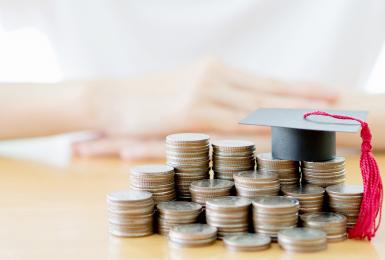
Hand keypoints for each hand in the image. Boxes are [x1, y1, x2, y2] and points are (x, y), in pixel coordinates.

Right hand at [72, 57, 338, 158]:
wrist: (112, 98)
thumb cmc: (149, 97)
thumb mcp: (186, 88)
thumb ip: (215, 95)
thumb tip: (238, 107)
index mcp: (216, 69)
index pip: (265, 79)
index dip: (297, 87)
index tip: (324, 92)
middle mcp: (215, 76)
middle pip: (269, 90)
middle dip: (304, 98)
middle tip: (336, 103)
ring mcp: (204, 92)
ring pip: (256, 106)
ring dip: (289, 116)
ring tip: (318, 122)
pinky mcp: (191, 112)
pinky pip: (232, 123)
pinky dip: (259, 130)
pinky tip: (279, 136)